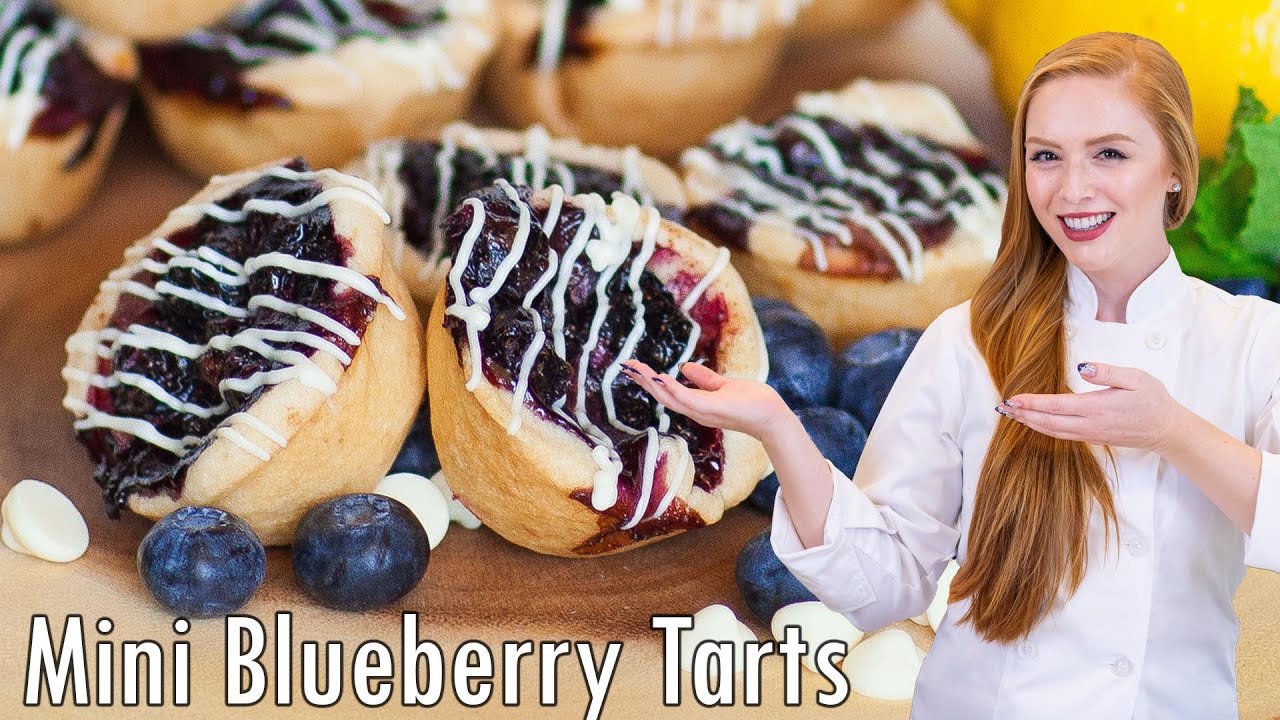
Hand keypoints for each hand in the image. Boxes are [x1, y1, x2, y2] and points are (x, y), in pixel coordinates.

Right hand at [620, 359, 785, 439]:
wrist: (771, 415)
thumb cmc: (752, 402)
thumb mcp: (724, 385)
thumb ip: (704, 379)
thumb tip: (685, 367)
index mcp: (697, 405)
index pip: (668, 393)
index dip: (650, 382)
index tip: (634, 368)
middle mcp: (695, 411)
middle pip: (662, 396)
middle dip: (643, 382)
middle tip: (626, 366)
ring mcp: (701, 411)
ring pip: (669, 398)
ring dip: (651, 384)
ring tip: (635, 370)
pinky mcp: (710, 409)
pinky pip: (686, 399)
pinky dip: (671, 388)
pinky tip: (660, 377)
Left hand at [998, 361, 1185, 452]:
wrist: (1167, 429)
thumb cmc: (1152, 400)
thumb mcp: (1135, 378)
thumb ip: (1107, 372)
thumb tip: (1081, 367)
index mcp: (1096, 408)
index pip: (1055, 406)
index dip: (1032, 403)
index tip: (1013, 398)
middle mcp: (1089, 425)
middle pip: (1048, 422)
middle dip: (1023, 415)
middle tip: (1002, 408)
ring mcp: (1091, 434)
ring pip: (1053, 432)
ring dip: (1030, 424)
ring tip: (1012, 415)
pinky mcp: (1093, 438)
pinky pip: (1063, 435)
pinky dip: (1045, 429)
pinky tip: (1036, 423)